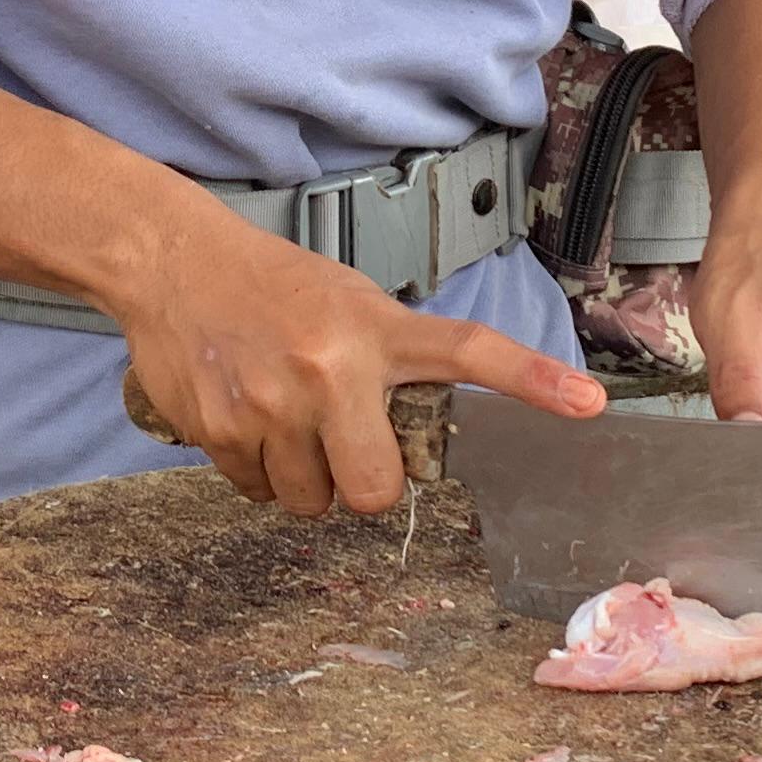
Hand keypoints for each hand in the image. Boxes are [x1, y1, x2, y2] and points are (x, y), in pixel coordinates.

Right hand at [106, 205, 600, 516]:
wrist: (171, 261)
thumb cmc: (272, 285)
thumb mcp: (349, 302)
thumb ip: (390, 360)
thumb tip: (411, 442)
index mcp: (375, 329)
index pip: (469, 350)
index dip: (531, 380)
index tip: (589, 404)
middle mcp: (329, 368)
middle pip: (374, 489)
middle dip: (361, 483)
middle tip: (342, 444)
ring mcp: (270, 405)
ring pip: (309, 500)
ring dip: (302, 478)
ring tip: (282, 416)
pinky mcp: (218, 430)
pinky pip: (255, 491)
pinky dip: (254, 469)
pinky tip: (243, 415)